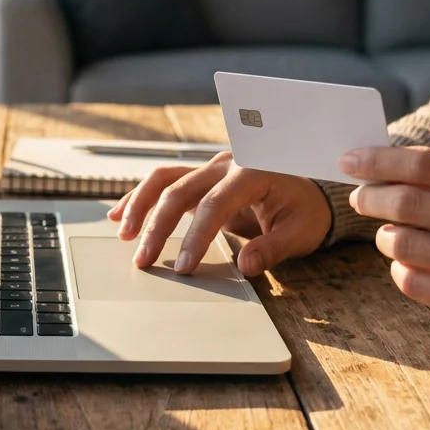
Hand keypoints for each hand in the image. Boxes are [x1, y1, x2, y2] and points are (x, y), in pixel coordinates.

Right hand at [107, 152, 332, 276]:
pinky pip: (165, 182)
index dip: (196, 236)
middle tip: (144, 260)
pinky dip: (141, 198)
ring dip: (140, 206)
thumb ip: (272, 248)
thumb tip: (246, 265)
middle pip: (181, 189)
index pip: (216, 204)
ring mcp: (210, 166)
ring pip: (165, 178)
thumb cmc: (306, 211)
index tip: (183, 267)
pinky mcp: (200, 177)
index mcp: (254, 171)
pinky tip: (120, 216)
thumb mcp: (301, 232)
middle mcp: (227, 162)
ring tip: (124, 235)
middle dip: (158, 226)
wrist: (308, 191)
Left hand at [339, 146, 429, 340]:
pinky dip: (399, 269)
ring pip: (403, 244)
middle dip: (371, 197)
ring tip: (388, 234)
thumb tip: (375, 168)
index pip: (427, 163)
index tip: (349, 161)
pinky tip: (408, 263)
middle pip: (409, 203)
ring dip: (383, 236)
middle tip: (358, 198)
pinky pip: (411, 282)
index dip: (380, 161)